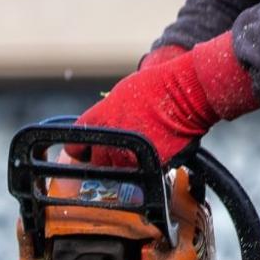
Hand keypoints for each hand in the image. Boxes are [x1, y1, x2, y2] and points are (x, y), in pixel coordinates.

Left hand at [71, 32, 259, 166]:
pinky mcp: (148, 165)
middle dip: (104, 158)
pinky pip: (142, 173)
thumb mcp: (119, 95)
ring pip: (118, 171)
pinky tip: (154, 151)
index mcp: (97, 120)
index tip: (86, 151)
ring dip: (125, 165)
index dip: (80, 150)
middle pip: (96, 163)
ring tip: (139, 149)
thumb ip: (104, 116)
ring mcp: (127, 155)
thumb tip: (100, 129)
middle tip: (119, 149)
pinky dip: (146, 167)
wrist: (185, 93)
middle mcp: (109, 140)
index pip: (74, 147)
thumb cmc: (155, 87)